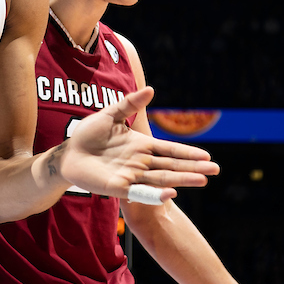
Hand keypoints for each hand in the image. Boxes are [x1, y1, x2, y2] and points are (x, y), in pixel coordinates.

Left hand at [56, 87, 217, 200]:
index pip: (169, 150)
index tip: (207, 156)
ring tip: (202, 180)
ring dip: (181, 180)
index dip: (187, 153)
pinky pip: (139, 192)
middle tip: (215, 171)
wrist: (68, 152)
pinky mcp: (117, 187)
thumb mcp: (110, 114)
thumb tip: (151, 89)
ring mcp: (130, 176)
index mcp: (141, 146)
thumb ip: (130, 104)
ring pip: (161, 180)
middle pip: (171, 167)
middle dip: (192, 169)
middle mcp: (140, 163)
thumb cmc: (89, 134)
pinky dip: (154, 194)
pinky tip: (171, 194)